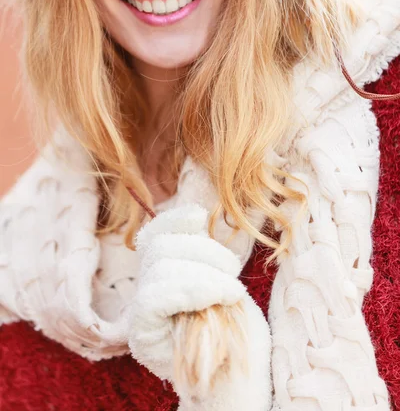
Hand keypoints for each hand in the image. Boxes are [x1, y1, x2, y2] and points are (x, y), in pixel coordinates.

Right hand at [127, 204, 271, 409]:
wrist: (237, 386)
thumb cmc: (238, 335)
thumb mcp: (225, 283)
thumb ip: (205, 254)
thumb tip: (194, 216)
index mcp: (164, 273)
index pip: (155, 234)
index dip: (174, 219)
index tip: (199, 216)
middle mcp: (146, 288)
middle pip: (162, 246)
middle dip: (204, 250)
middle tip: (233, 273)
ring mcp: (141, 311)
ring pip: (162, 265)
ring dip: (207, 272)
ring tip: (233, 291)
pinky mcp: (141, 331)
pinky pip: (156, 295)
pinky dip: (193, 288)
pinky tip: (222, 295)